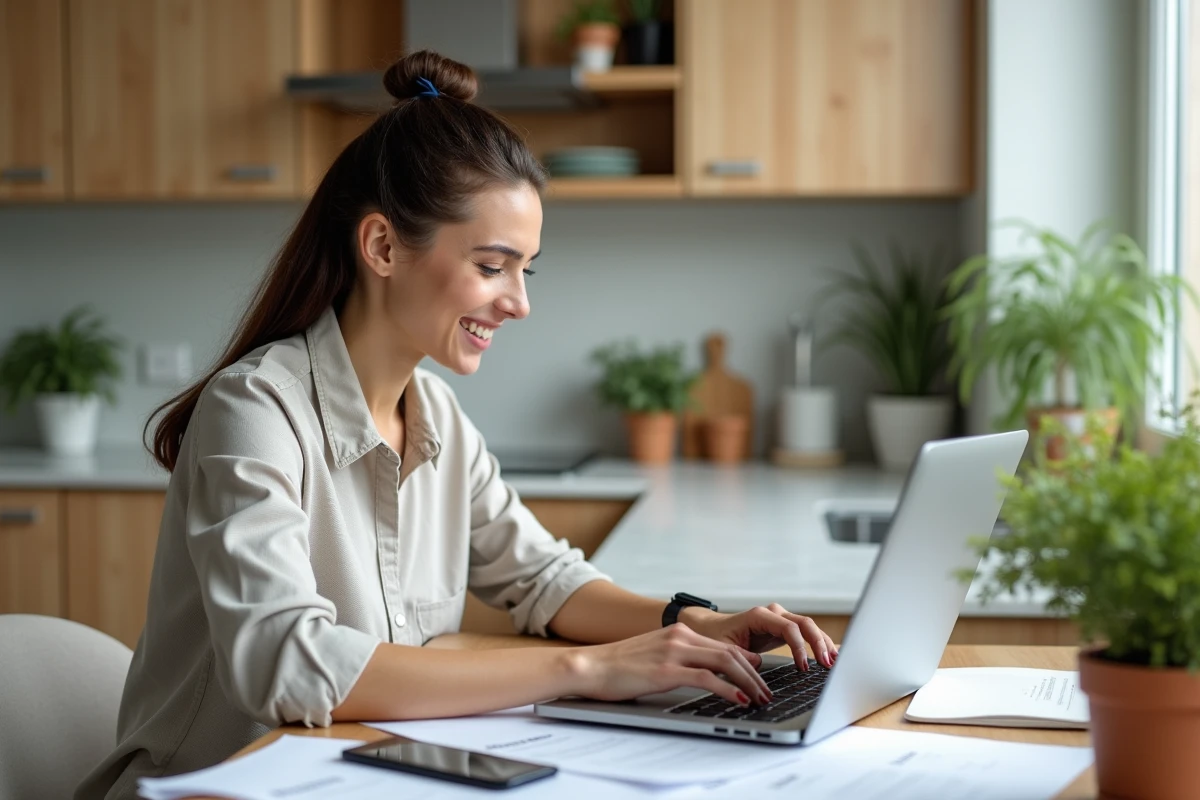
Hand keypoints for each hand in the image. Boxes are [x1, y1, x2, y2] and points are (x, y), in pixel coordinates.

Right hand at [568, 624, 773, 705]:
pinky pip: (706, 678)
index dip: (747, 663)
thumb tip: (706, 674)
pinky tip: (738, 700)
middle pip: (731, 652)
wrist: (589, 666)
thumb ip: (681, 658)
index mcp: (679, 632)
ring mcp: (674, 651)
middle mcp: (680, 636)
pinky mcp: (666, 670)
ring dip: (748, 682)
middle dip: (754, 675)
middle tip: (766, 692)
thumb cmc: (618, 666)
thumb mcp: (655, 656)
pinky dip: (727, 689)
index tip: (760, 678)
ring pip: (725, 662)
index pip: (724, 646)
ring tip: (759, 699)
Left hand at [679, 603, 838, 670]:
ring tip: (835, 662)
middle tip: (828, 664)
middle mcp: (773, 614)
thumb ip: (741, 655)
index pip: (788, 628)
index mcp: (759, 616)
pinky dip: (819, 643)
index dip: (800, 647)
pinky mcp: (784, 628)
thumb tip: (759, 664)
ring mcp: (780, 619)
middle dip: (818, 643)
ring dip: (823, 643)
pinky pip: (805, 633)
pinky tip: (831, 655)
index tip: (803, 667)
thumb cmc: (715, 637)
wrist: (711, 629)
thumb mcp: (724, 649)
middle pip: (804, 624)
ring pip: (809, 627)